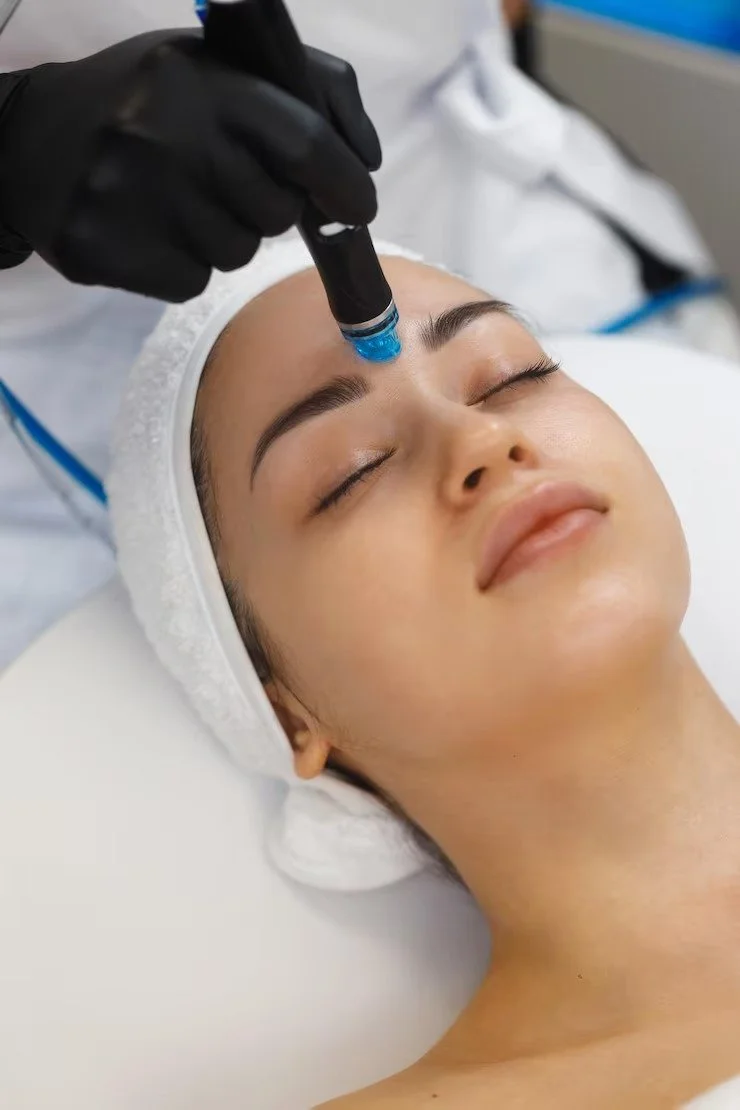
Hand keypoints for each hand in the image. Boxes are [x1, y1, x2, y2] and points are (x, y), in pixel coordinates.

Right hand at [0, 30, 380, 300]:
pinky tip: (148, 227)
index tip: (360, 206)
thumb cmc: (141, 102)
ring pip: (236, 252)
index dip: (343, 182)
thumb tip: (363, 158)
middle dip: (265, 205)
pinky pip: (192, 281)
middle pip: (275, 210)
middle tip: (220, 180)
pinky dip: (183, 263)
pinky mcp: (107, 250)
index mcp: (197, 77)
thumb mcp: (211, 67)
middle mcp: (162, 133)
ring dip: (222, 234)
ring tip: (173, 197)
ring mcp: (130, 196)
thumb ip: (298, 91)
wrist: (27, 142)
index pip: (301, 140)